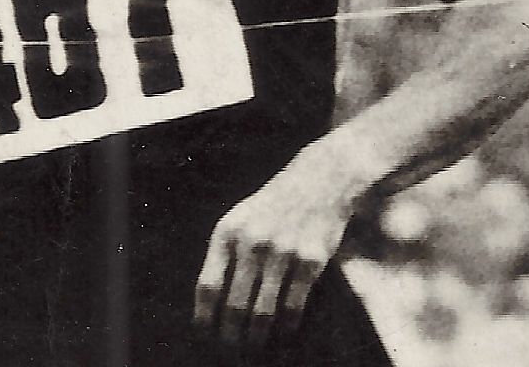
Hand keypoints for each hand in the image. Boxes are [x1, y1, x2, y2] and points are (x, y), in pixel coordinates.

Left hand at [193, 147, 362, 347]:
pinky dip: (287, 326)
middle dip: (231, 335)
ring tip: (255, 347)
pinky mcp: (310, 259)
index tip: (206, 335)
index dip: (205, 317)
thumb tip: (211, 303)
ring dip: (257, 336)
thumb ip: (226, 252)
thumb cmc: (276, 203)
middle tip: (232, 349)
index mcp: (228, 231)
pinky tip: (285, 333)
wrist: (323, 178)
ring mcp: (283, 250)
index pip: (207, 286)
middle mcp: (252, 241)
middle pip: (234, 305)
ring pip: (263, 310)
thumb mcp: (242, 216)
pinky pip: (294, 305)